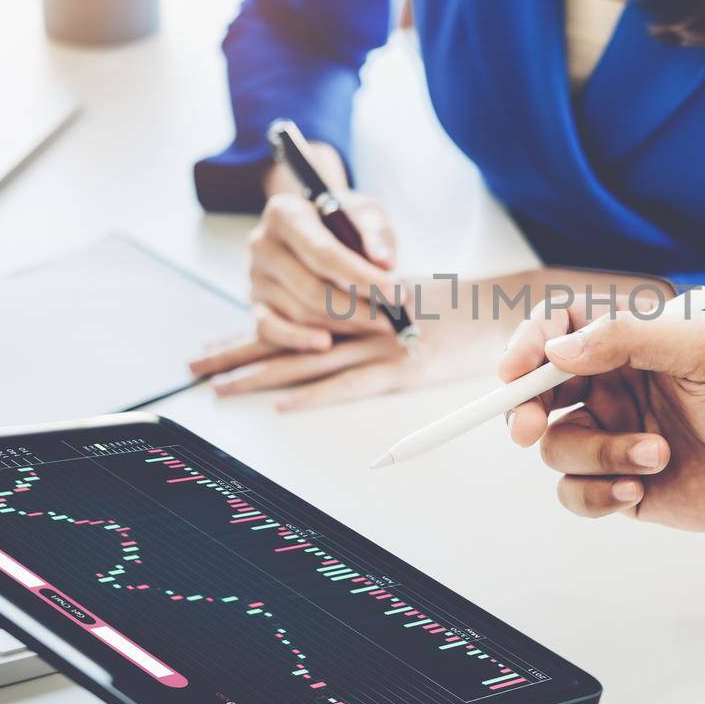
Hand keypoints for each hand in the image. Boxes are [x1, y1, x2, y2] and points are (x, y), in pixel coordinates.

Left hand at [191, 274, 535, 410]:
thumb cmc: (465, 310)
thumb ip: (375, 312)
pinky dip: (314, 394)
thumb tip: (343, 327)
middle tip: (195, 368)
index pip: (293, 320)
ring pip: (310, 362)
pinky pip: (350, 384)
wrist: (509, 310)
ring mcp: (383, 347)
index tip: (215, 345)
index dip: (252, 334)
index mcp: (360, 305)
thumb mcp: (414, 301)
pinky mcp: (405, 370)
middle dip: (239, 354)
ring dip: (262, 375)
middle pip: (289, 341)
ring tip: (221, 387)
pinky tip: (281, 402)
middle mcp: (364, 325)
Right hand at [242, 146, 401, 353]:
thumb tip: (385, 263)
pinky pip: (271, 330)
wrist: (312, 222)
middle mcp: (262, 244)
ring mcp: (255, 276)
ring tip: (378, 325)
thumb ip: (375, 232)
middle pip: (312, 288)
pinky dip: (299, 340)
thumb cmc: (342, 218)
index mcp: (285, 213)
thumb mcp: (363, 211)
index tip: (396, 294)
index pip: (323, 253)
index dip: (362, 277)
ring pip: (300, 312)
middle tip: (393, 319)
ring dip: (343, 324)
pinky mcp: (256, 303)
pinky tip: (328, 344)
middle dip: (358, 309)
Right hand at [499, 299, 704, 563]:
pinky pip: (575, 494)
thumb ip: (631, 336)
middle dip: (527, 409)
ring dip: (598, 455)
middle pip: (540, 392)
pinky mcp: (623, 486)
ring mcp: (616, 437)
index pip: (558, 332)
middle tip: (531, 427)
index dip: (527, 347)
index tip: (516, 371)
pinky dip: (597, 495)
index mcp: (631, 343)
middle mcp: (614, 387)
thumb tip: (559, 350)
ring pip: (558, 447)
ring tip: (657, 456)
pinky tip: (639, 491)